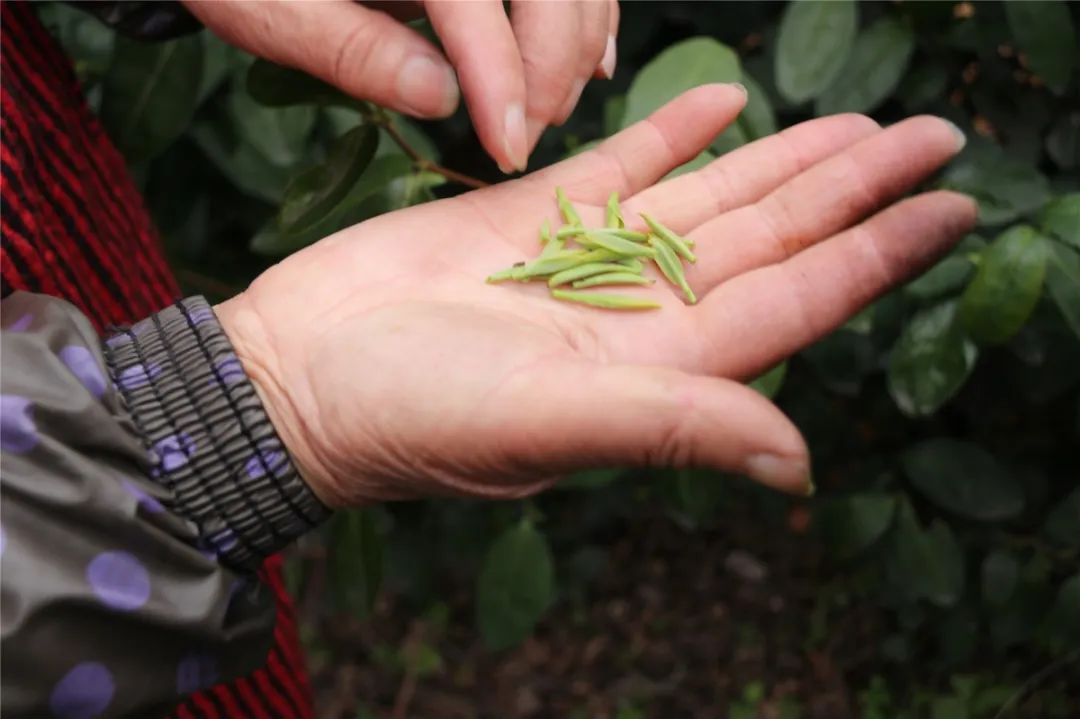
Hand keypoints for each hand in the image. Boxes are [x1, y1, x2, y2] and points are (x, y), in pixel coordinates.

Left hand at [183, 0, 617, 172]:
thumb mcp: (269, 9)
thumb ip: (355, 50)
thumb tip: (442, 98)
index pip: (477, 5)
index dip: (505, 83)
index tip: (508, 151)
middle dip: (551, 67)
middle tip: (524, 138)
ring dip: (575, 44)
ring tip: (546, 110)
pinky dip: (587, 15)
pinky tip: (583, 60)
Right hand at [214, 84, 973, 507]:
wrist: (297, 377)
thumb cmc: (407, 417)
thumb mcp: (539, 425)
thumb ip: (669, 427)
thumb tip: (798, 464)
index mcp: (653, 364)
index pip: (793, 300)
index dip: (874, 254)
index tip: (953, 209)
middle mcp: (634, 313)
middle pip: (769, 240)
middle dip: (853, 191)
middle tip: (935, 139)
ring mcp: (584, 261)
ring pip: (708, 200)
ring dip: (782, 161)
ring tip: (856, 126)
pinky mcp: (526, 217)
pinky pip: (620, 168)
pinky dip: (674, 136)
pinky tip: (726, 101)